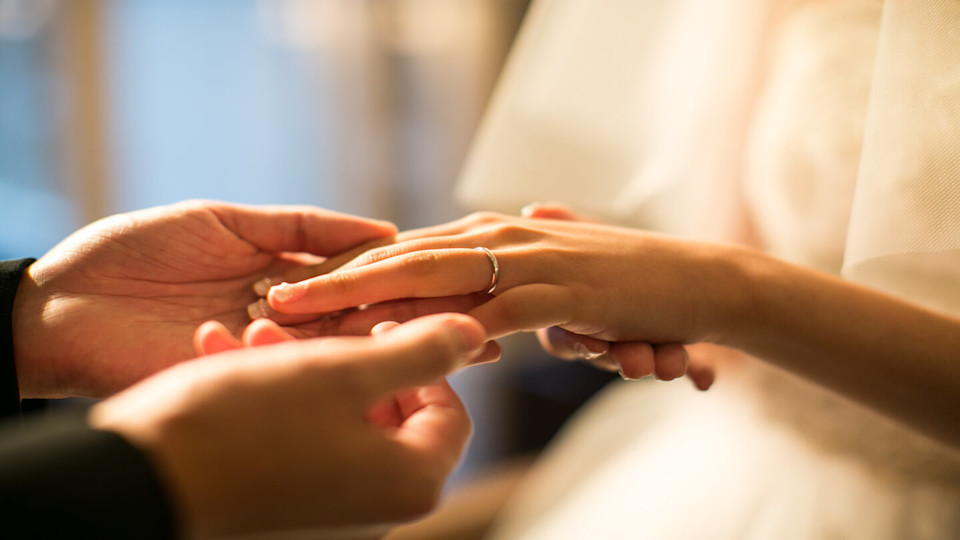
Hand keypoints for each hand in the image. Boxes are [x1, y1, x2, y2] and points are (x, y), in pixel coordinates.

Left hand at [11, 200, 395, 397]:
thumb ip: (301, 226)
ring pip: (321, 348)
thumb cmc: (134, 251)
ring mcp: (256, 353)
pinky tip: (330, 350)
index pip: (345, 277)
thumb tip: (383, 230)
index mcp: (277, 276)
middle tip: (411, 304)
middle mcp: (275, 318)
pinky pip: (282, 374)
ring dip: (347, 335)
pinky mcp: (237, 384)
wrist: (62, 301)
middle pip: (341, 316)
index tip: (418, 269)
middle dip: (372, 308)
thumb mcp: (225, 220)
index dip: (379, 274)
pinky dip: (306, 362)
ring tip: (377, 324)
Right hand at [89, 313, 488, 537]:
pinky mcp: (283, 499)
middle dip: (344, 354)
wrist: (139, 481)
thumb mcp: (344, 373)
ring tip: (252, 330)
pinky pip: (294, 436)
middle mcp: (375, 504)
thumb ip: (421, 352)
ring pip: (332, 414)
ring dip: (298, 364)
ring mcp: (327, 505)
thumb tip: (475, 335)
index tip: (376, 326)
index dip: (420, 357)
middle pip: (388, 409)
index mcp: (409, 479)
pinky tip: (222, 352)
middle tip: (308, 323)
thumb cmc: (247, 425)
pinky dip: (269, 393)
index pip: (450, 410)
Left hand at [264, 209, 739, 384]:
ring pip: (436, 277)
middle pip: (404, 258)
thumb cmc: (620, 287)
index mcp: (492, 236)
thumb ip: (513, 282)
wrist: (697, 281)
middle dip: (337, 280)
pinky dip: (450, 326)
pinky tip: (407, 341)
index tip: (295, 290)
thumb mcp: (552, 283)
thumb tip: (491, 285)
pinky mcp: (562, 291)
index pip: (405, 251)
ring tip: (316, 317)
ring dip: (372, 297)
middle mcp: (502, 239)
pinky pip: (495, 311)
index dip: (348, 271)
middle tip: (275, 300)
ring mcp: (531, 260)